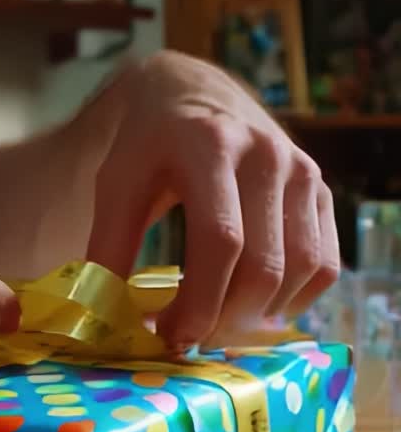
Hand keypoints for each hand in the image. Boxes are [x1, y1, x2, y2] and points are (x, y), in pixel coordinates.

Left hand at [86, 51, 339, 347]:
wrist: (194, 92)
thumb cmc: (150, 145)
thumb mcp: (116, 183)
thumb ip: (109, 246)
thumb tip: (105, 316)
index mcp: (210, 146)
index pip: (220, 240)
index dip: (198, 301)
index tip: (170, 336)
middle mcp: (267, 155)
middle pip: (264, 265)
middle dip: (226, 317)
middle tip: (191, 339)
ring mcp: (302, 171)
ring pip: (302, 269)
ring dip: (261, 314)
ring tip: (219, 326)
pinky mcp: (321, 189)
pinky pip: (325, 263)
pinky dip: (295, 299)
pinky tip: (256, 308)